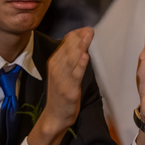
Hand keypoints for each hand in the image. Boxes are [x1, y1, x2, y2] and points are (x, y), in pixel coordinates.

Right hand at [28, 27, 91, 144]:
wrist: (55, 115)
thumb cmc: (61, 93)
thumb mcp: (63, 73)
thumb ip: (69, 58)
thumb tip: (80, 43)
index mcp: (54, 62)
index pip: (64, 44)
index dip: (75, 35)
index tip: (86, 28)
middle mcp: (56, 68)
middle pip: (68, 50)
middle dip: (78, 38)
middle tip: (90, 29)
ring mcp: (61, 79)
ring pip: (71, 59)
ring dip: (80, 47)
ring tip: (88, 36)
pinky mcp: (68, 89)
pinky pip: (75, 75)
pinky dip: (80, 66)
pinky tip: (85, 56)